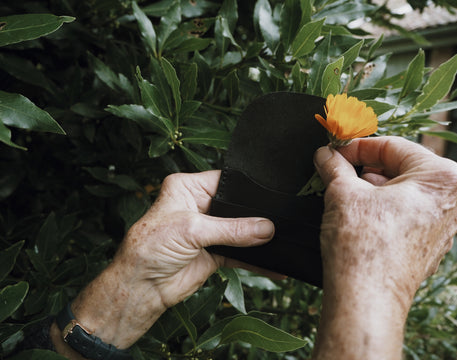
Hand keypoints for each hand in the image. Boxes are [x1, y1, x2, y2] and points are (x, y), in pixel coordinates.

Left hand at [51, 170, 274, 353]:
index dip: (246, 189)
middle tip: (282, 219)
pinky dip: (256, 260)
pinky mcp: (215, 253)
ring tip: (284, 240)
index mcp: (188, 188)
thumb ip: (231, 229)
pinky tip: (274, 265)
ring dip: (259, 239)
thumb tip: (266, 228)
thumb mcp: (192, 229)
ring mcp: (208, 231)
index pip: (225, 181)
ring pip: (241, 231)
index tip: (271, 194)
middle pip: (236, 207)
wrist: (142, 288)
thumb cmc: (150, 248)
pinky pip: (241, 254)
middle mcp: (199, 206)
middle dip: (256, 215)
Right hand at [311, 136, 456, 359]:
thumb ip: (334, 166)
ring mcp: (442, 228)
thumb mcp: (342, 193)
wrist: (365, 299)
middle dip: (366, 167)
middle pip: (401, 168)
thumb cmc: (363, 247)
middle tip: (337, 168)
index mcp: (441, 178)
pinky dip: (382, 208)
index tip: (336, 150)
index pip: (393, 146)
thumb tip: (325, 155)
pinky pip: (405, 215)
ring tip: (344, 190)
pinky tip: (357, 213)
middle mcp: (450, 202)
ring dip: (372, 187)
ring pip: (403, 192)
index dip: (357, 146)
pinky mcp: (428, 247)